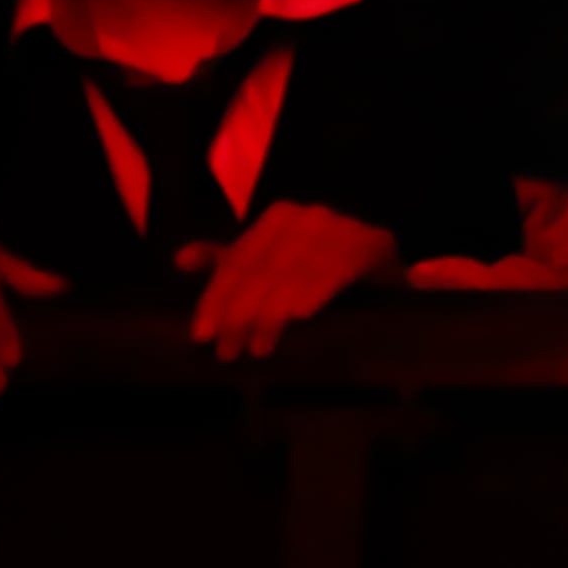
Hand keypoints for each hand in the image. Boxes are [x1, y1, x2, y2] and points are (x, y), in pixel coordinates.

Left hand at [182, 201, 399, 360]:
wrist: (387, 261)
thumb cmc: (321, 266)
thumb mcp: (271, 260)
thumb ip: (228, 261)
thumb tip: (180, 260)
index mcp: (278, 217)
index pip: (238, 261)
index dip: (216, 298)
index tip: (202, 336)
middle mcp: (306, 215)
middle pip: (262, 269)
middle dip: (240, 313)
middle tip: (227, 352)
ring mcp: (340, 227)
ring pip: (293, 273)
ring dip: (272, 312)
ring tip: (258, 348)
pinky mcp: (371, 243)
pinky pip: (336, 269)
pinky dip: (316, 290)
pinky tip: (301, 315)